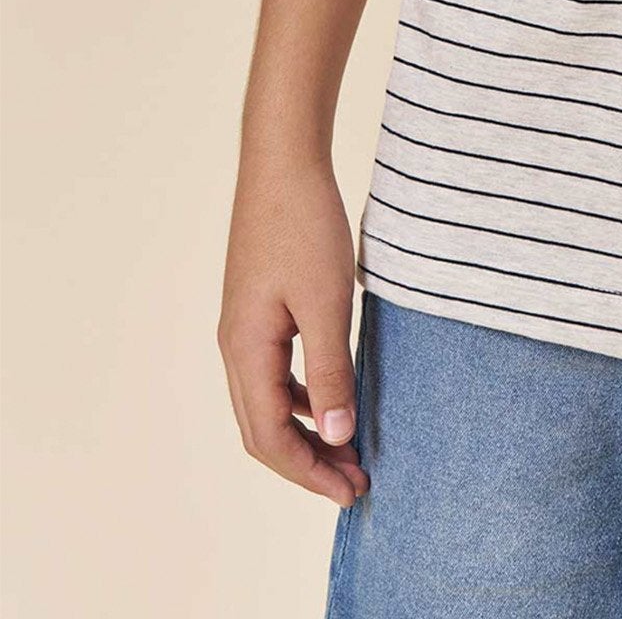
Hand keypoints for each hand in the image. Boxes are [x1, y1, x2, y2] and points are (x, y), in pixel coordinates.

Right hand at [217, 151, 369, 506]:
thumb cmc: (304, 224)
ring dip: (307, 431)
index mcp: (246, 350)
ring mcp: (244, 327)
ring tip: (350, 450)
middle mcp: (236, 346)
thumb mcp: (327, 301)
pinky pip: (276, 372)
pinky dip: (304, 396)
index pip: (269, 437)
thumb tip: (338, 434)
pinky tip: (334, 398)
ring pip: (269, 402)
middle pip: (263, 429)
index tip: (352, 490)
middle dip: (308, 462)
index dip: (309, 471)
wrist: (283, 161)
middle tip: (356, 482)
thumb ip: (332, 369)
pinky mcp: (259, 308)